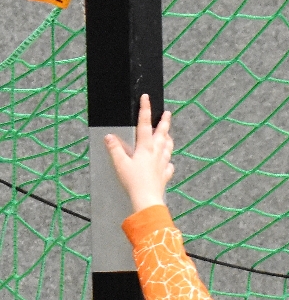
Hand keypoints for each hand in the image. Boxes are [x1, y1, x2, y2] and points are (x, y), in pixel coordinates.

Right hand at [104, 93, 173, 213]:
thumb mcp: (120, 164)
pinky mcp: (164, 176)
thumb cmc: (134, 183)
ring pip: (168, 148)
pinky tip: (168, 163)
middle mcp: (156, 154)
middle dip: (164, 122)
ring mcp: (162, 165)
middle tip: (168, 113)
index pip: (145, 124)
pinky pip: (169, 167)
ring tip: (169, 135)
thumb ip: (115, 149)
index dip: (145, 110)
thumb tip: (109, 137)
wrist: (147, 201)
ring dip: (168, 140)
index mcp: (145, 148)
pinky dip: (168, 162)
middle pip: (162, 134)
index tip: (146, 98)